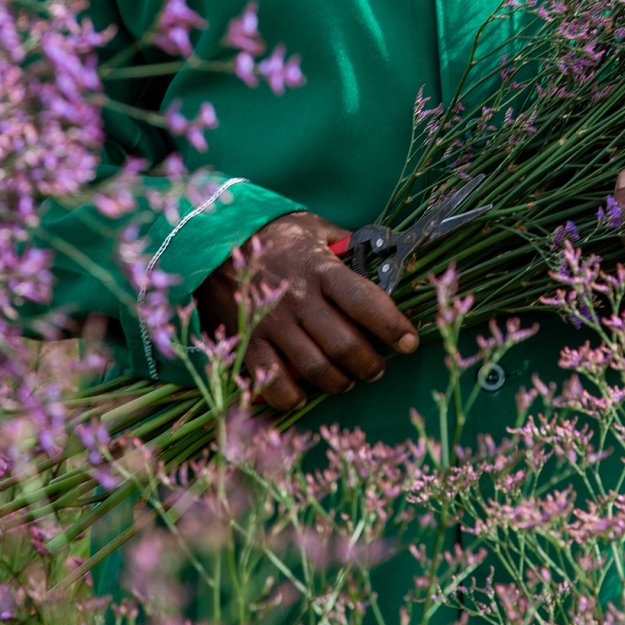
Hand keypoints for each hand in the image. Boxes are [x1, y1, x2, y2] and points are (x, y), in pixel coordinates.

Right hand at [195, 212, 419, 411]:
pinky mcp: (247, 340)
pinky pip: (272, 380)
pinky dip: (290, 396)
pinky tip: (302, 395)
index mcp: (320, 269)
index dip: (393, 326)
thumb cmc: (273, 234)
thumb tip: (382, 256)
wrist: (213, 239)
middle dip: (370, 363)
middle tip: (378, 367)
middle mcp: (299, 299)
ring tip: (347, 380)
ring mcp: (272, 323)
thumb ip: (346, 244)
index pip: (365, 302)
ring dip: (339, 381)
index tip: (411, 341)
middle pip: (345, 344)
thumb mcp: (314, 228)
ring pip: (316, 368)